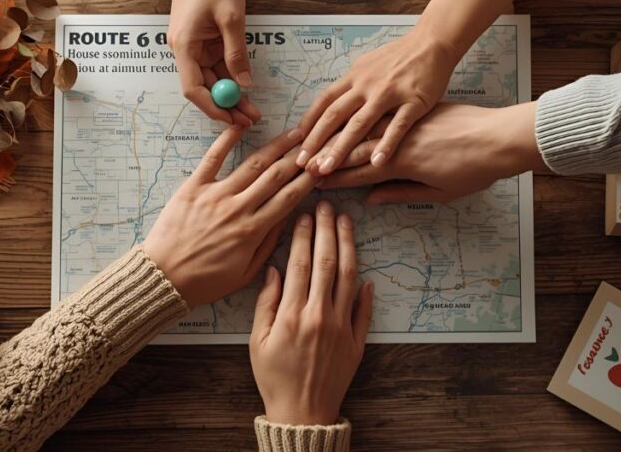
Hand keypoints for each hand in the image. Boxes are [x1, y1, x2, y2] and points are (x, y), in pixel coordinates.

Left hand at [143, 126, 316, 306]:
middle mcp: (238, 208)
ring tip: (292, 133)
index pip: (289, 197)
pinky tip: (241, 125)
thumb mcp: (245, 273)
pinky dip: (227, 139)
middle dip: (298, 158)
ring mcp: (216, 194)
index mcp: (253, 230)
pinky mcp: (193, 187)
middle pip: (276, 176)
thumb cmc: (205, 281)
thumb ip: (268, 244)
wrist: (164, 278)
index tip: (320, 168)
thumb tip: (288, 218)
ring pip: (253, 164)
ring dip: (276, 147)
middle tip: (312, 144)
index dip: (308, 180)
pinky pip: (213, 158)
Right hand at [169, 0, 259, 125]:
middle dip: (226, 105)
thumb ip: (236, 53)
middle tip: (251, 118)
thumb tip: (244, 85)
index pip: (193, 89)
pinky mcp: (202, 41)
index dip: (213, 107)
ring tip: (253, 109)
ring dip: (231, 94)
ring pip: (212, 79)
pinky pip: (216, 65)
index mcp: (184, 46)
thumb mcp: (231, 17)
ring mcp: (193, 46)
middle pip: (204, 87)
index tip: (233, 119)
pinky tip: (246, 87)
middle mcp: (184, 49)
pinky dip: (230, 77)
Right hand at [249, 201, 373, 424]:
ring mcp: (341, 328)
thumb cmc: (273, 377)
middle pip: (327, 263)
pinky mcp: (356, 342)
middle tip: (329, 206)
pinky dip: (364, 289)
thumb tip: (275, 270)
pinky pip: (364, 310)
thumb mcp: (256, 341)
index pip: (301, 264)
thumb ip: (266, 303)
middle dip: (328, 230)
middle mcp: (319, 316)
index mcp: (292, 315)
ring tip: (347, 223)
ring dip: (348, 247)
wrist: (301, 413)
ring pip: (348, 278)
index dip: (304, 235)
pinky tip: (364, 270)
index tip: (305, 215)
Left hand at [294, 28, 460, 175]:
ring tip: (327, 170)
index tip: (296, 145)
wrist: (433, 42)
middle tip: (302, 164)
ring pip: (360, 124)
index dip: (308, 124)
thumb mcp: (368, 66)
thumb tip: (331, 103)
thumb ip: (351, 85)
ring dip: (340, 148)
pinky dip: (386, 145)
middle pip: (335, 115)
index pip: (324, 102)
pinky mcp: (414, 100)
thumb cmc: (400, 57)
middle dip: (316, 142)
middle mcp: (367, 85)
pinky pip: (398, 126)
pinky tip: (376, 163)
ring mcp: (389, 92)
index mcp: (354, 77)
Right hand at [320, 102, 545, 202]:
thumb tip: (371, 198)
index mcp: (401, 162)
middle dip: (324, 154)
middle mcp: (396, 137)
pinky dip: (354, 112)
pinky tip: (339, 113)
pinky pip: (375, 108)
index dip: (335, 177)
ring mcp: (402, 117)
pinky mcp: (411, 105)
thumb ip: (401, 192)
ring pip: (358, 123)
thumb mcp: (439, 191)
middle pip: (351, 146)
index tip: (314, 182)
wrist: (500, 135)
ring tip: (310, 136)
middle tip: (301, 162)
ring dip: (332, 131)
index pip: (358, 171)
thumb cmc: (474, 169)